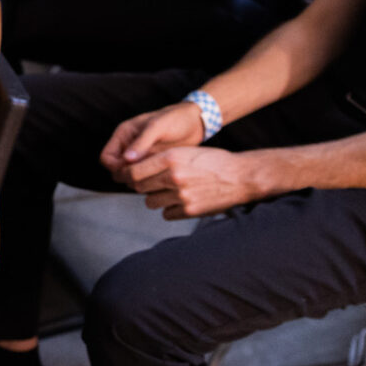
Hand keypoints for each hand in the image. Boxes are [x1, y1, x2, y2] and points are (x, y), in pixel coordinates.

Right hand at [99, 102, 205, 174]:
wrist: (195, 123)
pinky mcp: (151, 165)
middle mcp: (128, 147)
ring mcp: (140, 157)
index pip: (106, 158)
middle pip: (116, 171)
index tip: (131, 169)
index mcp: (124, 135)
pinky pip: (143, 178)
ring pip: (129, 177)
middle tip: (146, 174)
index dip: (115, 167)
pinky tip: (162, 177)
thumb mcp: (158, 127)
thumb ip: (142, 142)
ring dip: (139, 179)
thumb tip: (127, 159)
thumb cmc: (176, 119)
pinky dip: (149, 180)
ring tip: (156, 174)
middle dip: (127, 176)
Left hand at [126, 147, 281, 219]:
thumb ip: (161, 159)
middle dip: (141, 186)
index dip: (126, 175)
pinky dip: (170, 209)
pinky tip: (181, 201)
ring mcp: (181, 196)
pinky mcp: (190, 211)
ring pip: (150, 202)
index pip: (133, 171)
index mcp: (171, 158)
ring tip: (168, 191)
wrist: (239, 177)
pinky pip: (166, 214)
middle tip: (150, 184)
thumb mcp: (185, 151)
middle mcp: (174, 177)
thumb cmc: (211, 161)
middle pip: (139, 187)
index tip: (126, 176)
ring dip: (155, 198)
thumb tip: (134, 167)